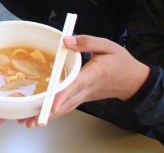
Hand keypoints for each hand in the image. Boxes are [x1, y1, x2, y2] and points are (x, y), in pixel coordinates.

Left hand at [21, 35, 149, 127]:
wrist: (134, 80)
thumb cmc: (121, 62)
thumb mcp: (107, 45)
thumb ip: (86, 42)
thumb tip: (66, 40)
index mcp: (93, 74)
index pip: (76, 86)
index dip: (63, 95)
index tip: (51, 104)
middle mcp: (88, 89)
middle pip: (66, 102)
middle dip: (47, 111)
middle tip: (29, 119)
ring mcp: (86, 96)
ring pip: (65, 108)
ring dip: (48, 116)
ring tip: (29, 122)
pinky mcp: (84, 98)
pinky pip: (68, 106)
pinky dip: (55, 112)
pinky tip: (43, 115)